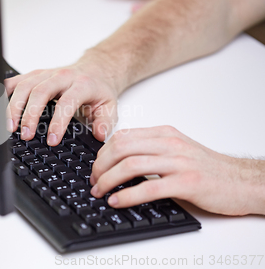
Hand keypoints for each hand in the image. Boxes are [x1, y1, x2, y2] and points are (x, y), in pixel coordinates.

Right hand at [4, 51, 120, 144]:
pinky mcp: (34, 75)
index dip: (57, 123)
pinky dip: (5, 93)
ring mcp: (45, 74)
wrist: (94, 70)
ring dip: (14, 107)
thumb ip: (105, 122)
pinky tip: (0, 107)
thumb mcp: (109, 106)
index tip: (52, 140)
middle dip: (29, 115)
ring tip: (10, 127)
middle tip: (25, 135)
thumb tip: (99, 135)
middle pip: (40, 92)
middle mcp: (61, 77)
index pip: (66, 103)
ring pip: (24, 86)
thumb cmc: (98, 90)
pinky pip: (15, 81)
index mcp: (81, 85)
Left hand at [90, 125, 264, 215]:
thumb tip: (119, 160)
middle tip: (93, 181)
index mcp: (164, 134)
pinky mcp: (187, 182)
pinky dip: (127, 195)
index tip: (95, 167)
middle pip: (121, 148)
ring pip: (130, 165)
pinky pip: (149, 187)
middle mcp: (169, 144)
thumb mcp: (176, 149)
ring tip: (99, 192)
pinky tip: (117, 201)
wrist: (241, 181)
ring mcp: (178, 162)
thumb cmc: (208, 168)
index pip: (123, 137)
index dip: (102, 153)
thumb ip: (151, 149)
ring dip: (108, 180)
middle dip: (100, 166)